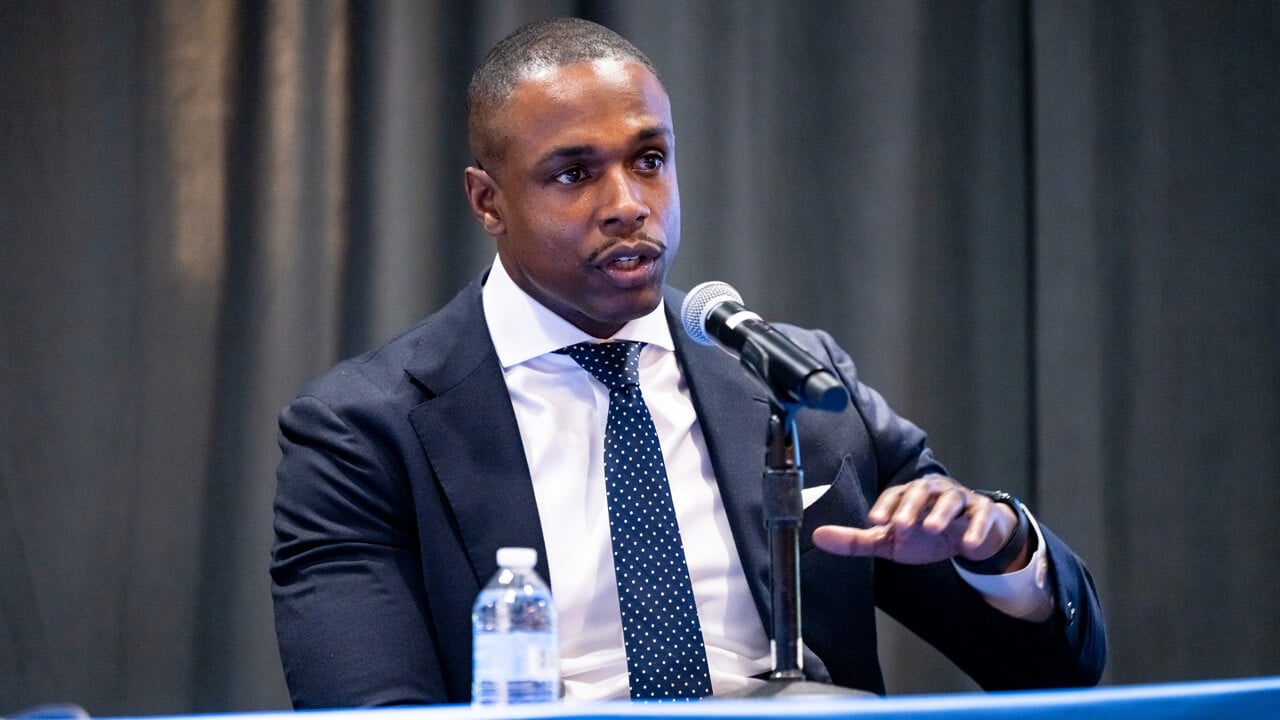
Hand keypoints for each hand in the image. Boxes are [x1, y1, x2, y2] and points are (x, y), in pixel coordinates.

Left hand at [811, 474, 1028, 569]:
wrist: (969, 537)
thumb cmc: (924, 534)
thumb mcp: (890, 540)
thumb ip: (856, 540)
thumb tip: (816, 537)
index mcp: (908, 495)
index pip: (893, 495)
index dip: (884, 507)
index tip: (874, 522)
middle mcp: (933, 491)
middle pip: (921, 491)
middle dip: (910, 506)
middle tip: (900, 526)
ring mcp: (959, 500)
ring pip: (951, 499)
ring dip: (941, 512)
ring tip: (932, 528)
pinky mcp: (983, 513)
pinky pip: (980, 517)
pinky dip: (976, 529)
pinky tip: (969, 545)